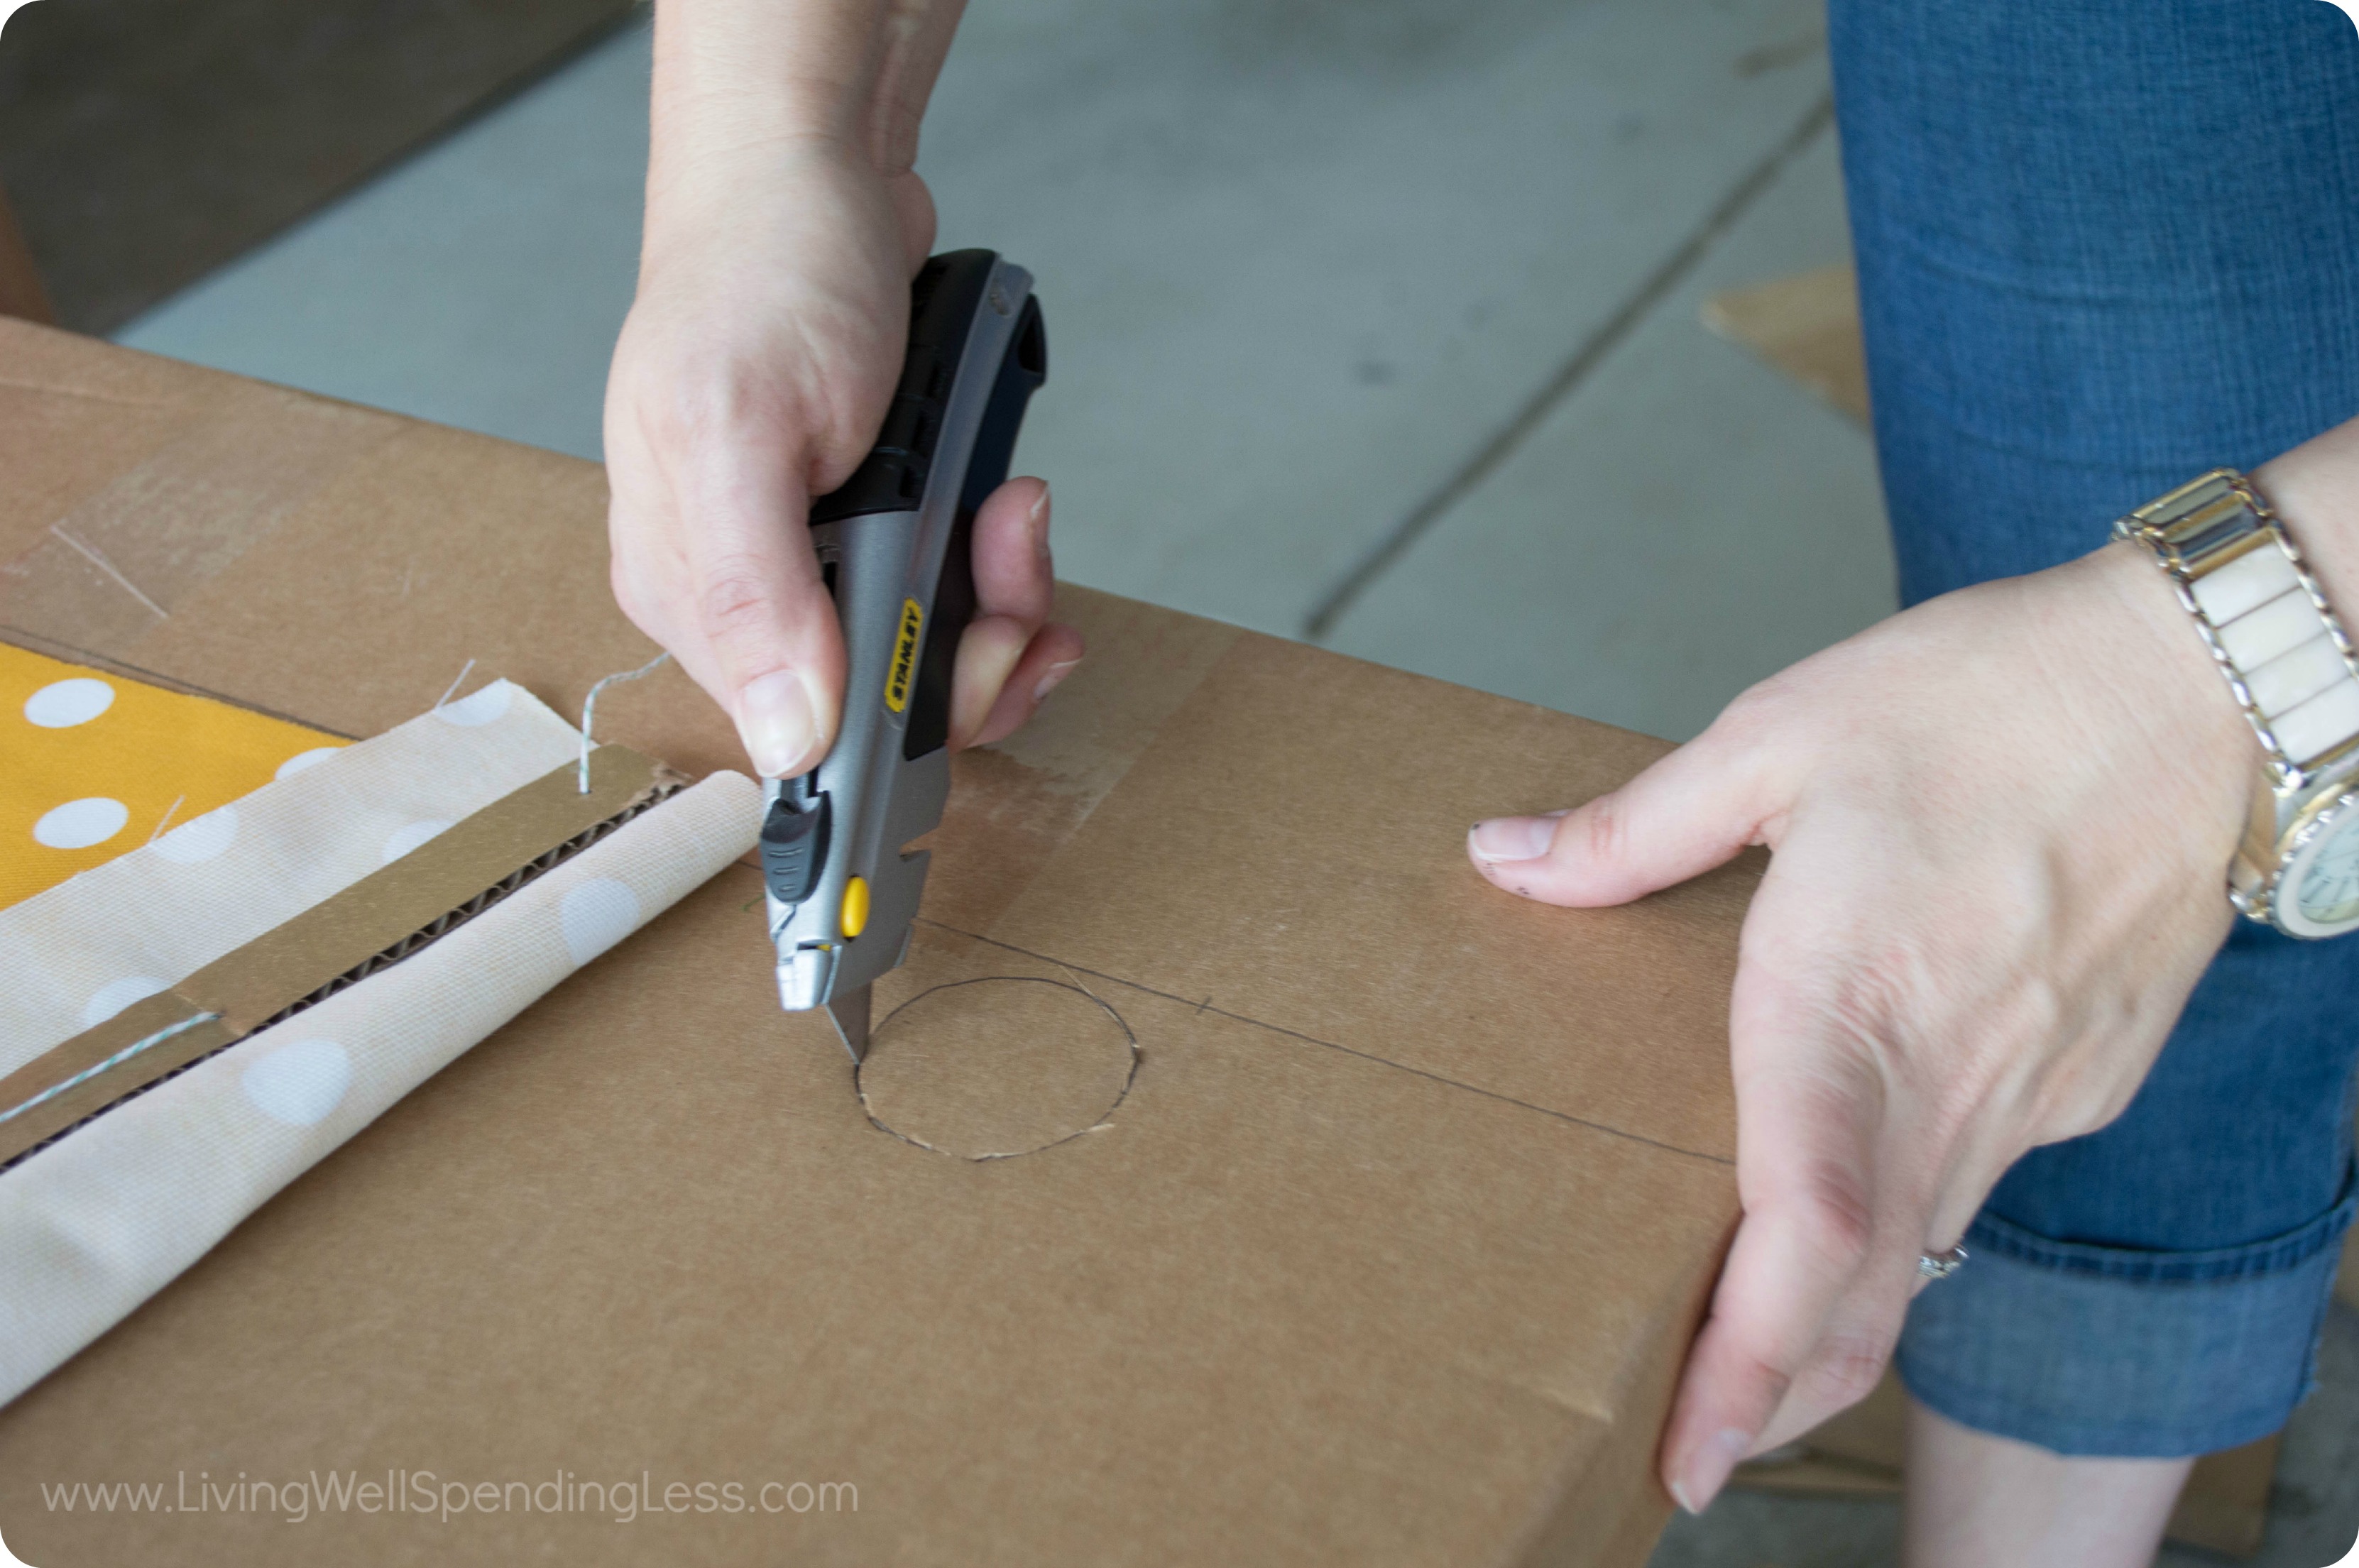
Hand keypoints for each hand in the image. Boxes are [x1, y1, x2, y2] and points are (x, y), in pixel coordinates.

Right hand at [603, 142, 1081, 776]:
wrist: (813, 170)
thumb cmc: (759, 274)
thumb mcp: (742, 429)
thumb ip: (756, 592)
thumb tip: (783, 739)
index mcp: (688, 593)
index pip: (803, 733)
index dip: (901, 719)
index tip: (975, 661)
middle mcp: (746, 591)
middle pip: (883, 698)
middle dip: (974, 644)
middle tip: (1012, 561)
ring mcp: (817, 553)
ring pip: (933, 646)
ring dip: (1003, 593)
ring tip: (1016, 508)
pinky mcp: (876, 517)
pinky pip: (955, 585)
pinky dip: (1001, 556)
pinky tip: (1011, 499)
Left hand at [1464, 543, 2253, 1510]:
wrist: (2201, 685)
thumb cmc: (1984, 697)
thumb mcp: (1780, 735)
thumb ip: (1632, 828)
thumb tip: (1502, 860)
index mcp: (1846, 998)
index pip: (1800, 1233)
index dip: (1744, 1363)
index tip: (1690, 1454)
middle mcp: (1947, 1077)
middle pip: (1864, 1297)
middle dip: (1774, 1396)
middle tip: (1693, 1456)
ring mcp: (2032, 1091)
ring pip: (1925, 1255)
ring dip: (1840, 1325)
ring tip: (1750, 1352)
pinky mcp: (2087, 1078)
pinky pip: (1981, 1181)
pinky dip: (1912, 1223)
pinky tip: (1862, 1191)